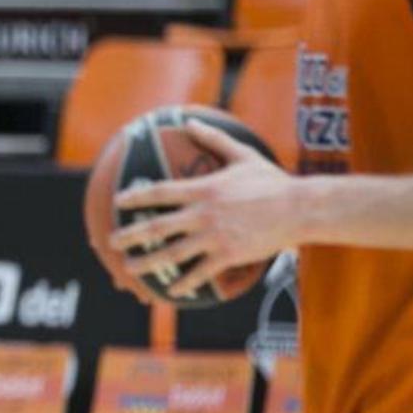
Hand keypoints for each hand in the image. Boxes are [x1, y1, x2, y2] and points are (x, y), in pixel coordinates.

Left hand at [108, 119, 300, 298]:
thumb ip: (213, 139)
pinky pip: (201, 272)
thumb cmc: (271, 181)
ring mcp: (215, 237)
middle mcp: (203, 214)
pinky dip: (184, 282)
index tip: (118, 201)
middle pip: (158, 227)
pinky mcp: (228, 255)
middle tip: (111, 241)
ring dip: (148, 262)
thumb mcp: (242, 155)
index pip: (161, 192)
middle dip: (131, 235)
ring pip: (173, 253)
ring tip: (129, 268)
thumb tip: (189, 121)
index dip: (137, 196)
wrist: (300, 209)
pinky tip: (172, 291)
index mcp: (203, 189)